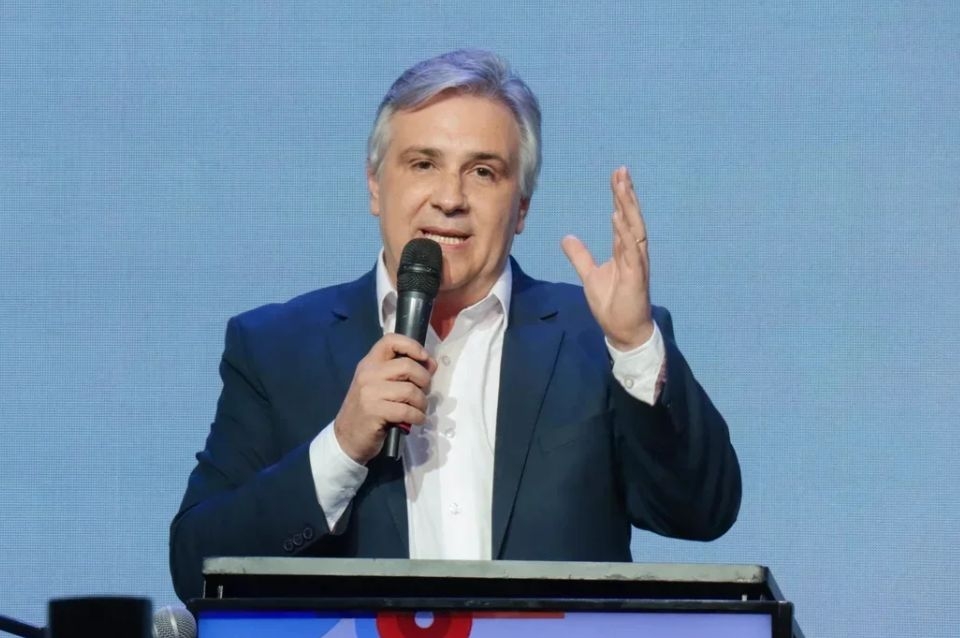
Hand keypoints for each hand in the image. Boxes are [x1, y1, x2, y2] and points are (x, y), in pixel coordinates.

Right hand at [333, 334, 436, 463]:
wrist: (347, 437)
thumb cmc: (368, 409)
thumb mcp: (381, 386)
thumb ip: (403, 373)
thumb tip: (431, 364)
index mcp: (369, 363)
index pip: (390, 340)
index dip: (412, 345)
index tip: (424, 358)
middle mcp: (368, 374)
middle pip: (407, 366)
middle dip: (424, 380)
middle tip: (424, 392)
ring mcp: (369, 392)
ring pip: (410, 390)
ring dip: (422, 402)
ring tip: (419, 409)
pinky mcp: (374, 412)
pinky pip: (407, 410)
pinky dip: (418, 416)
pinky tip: (416, 420)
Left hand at [562, 166, 653, 350]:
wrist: (623, 330)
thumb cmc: (612, 303)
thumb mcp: (590, 276)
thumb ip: (581, 256)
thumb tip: (567, 237)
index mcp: (623, 251)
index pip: (621, 218)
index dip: (619, 197)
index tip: (616, 177)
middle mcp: (633, 252)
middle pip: (630, 217)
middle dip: (626, 194)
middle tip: (621, 171)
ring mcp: (636, 263)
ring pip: (634, 230)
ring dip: (628, 208)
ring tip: (622, 187)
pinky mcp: (636, 276)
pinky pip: (631, 252)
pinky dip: (625, 235)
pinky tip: (618, 219)